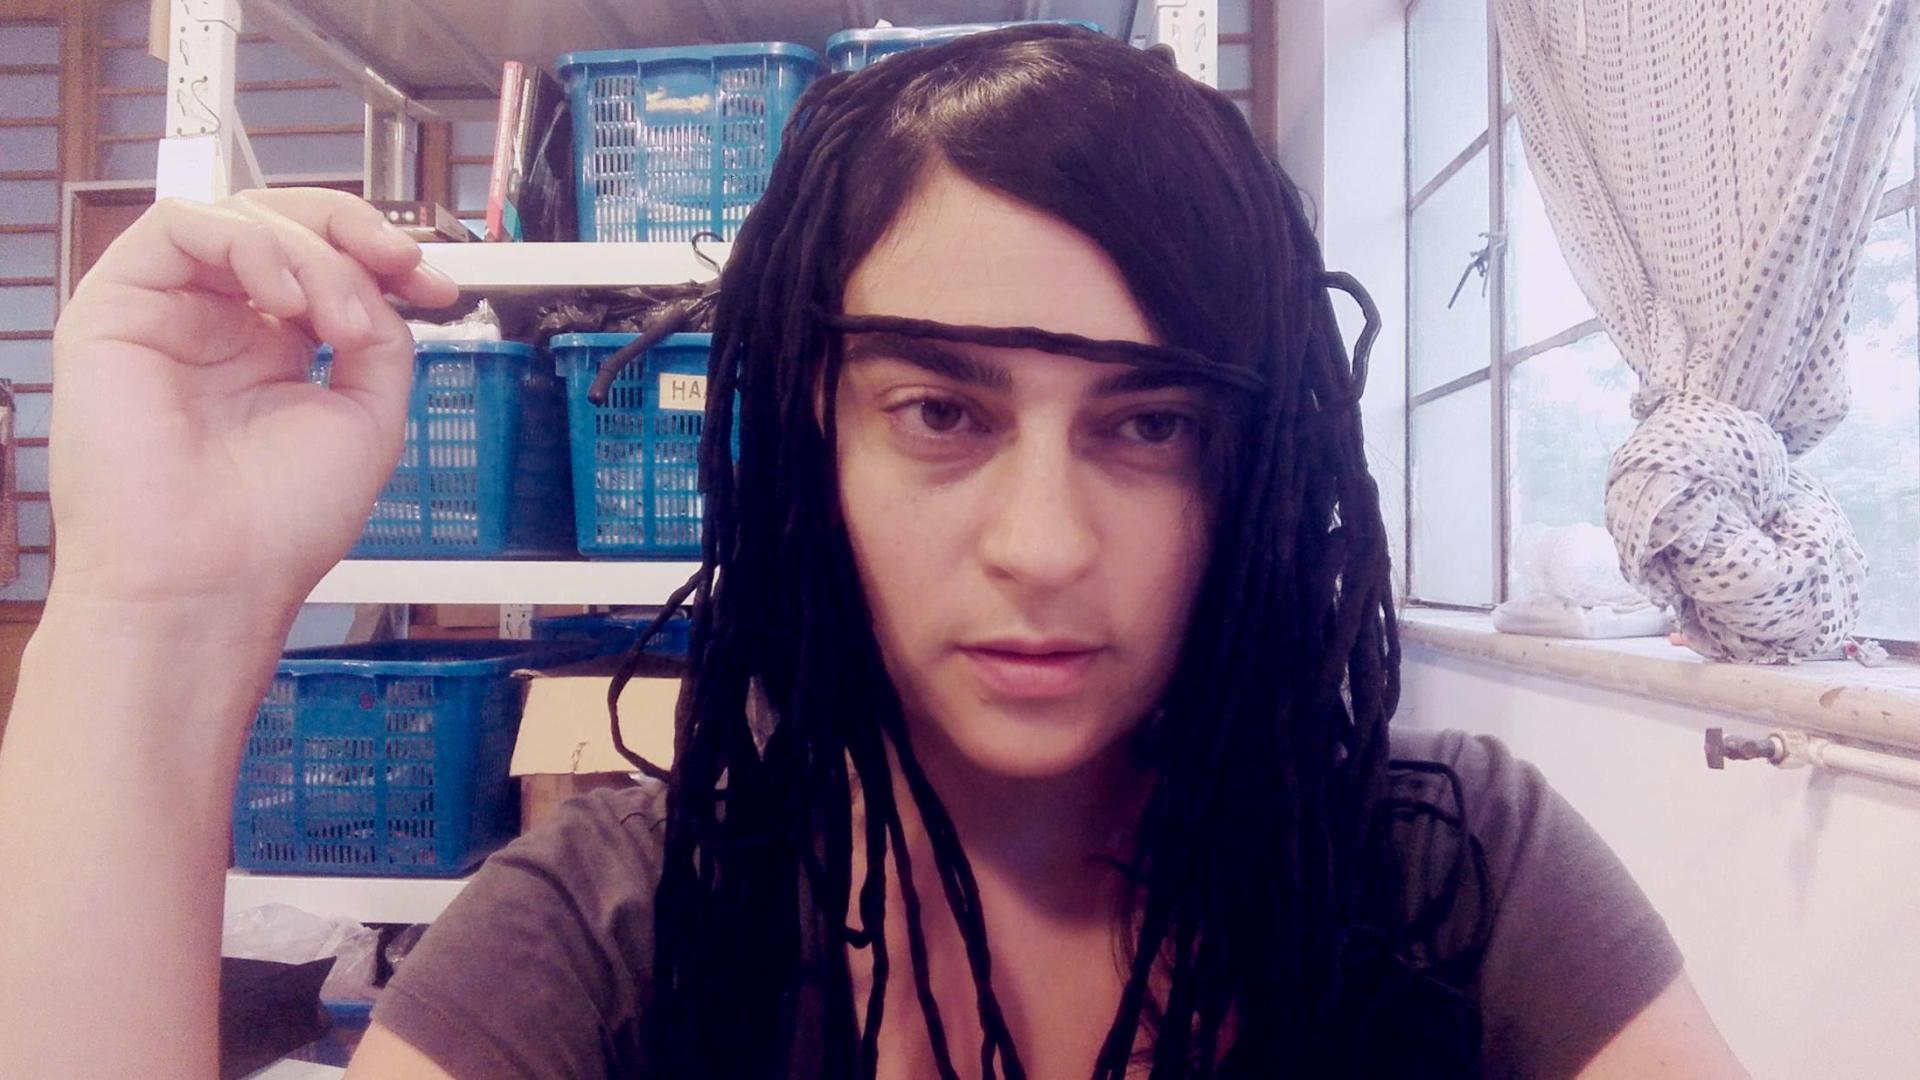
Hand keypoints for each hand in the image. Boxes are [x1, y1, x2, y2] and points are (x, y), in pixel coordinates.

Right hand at [47, 188, 457, 622]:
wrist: (209, 580)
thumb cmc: (275, 527)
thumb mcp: (366, 417)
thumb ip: (382, 339)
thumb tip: (386, 286)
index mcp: (271, 351)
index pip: (322, 264)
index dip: (382, 257)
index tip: (435, 286)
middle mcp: (217, 324)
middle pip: (285, 225)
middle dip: (357, 234)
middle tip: (403, 270)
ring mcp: (167, 313)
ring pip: (243, 220)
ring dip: (313, 255)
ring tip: (341, 324)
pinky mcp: (115, 308)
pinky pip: (179, 224)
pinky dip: (250, 244)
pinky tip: (286, 301)